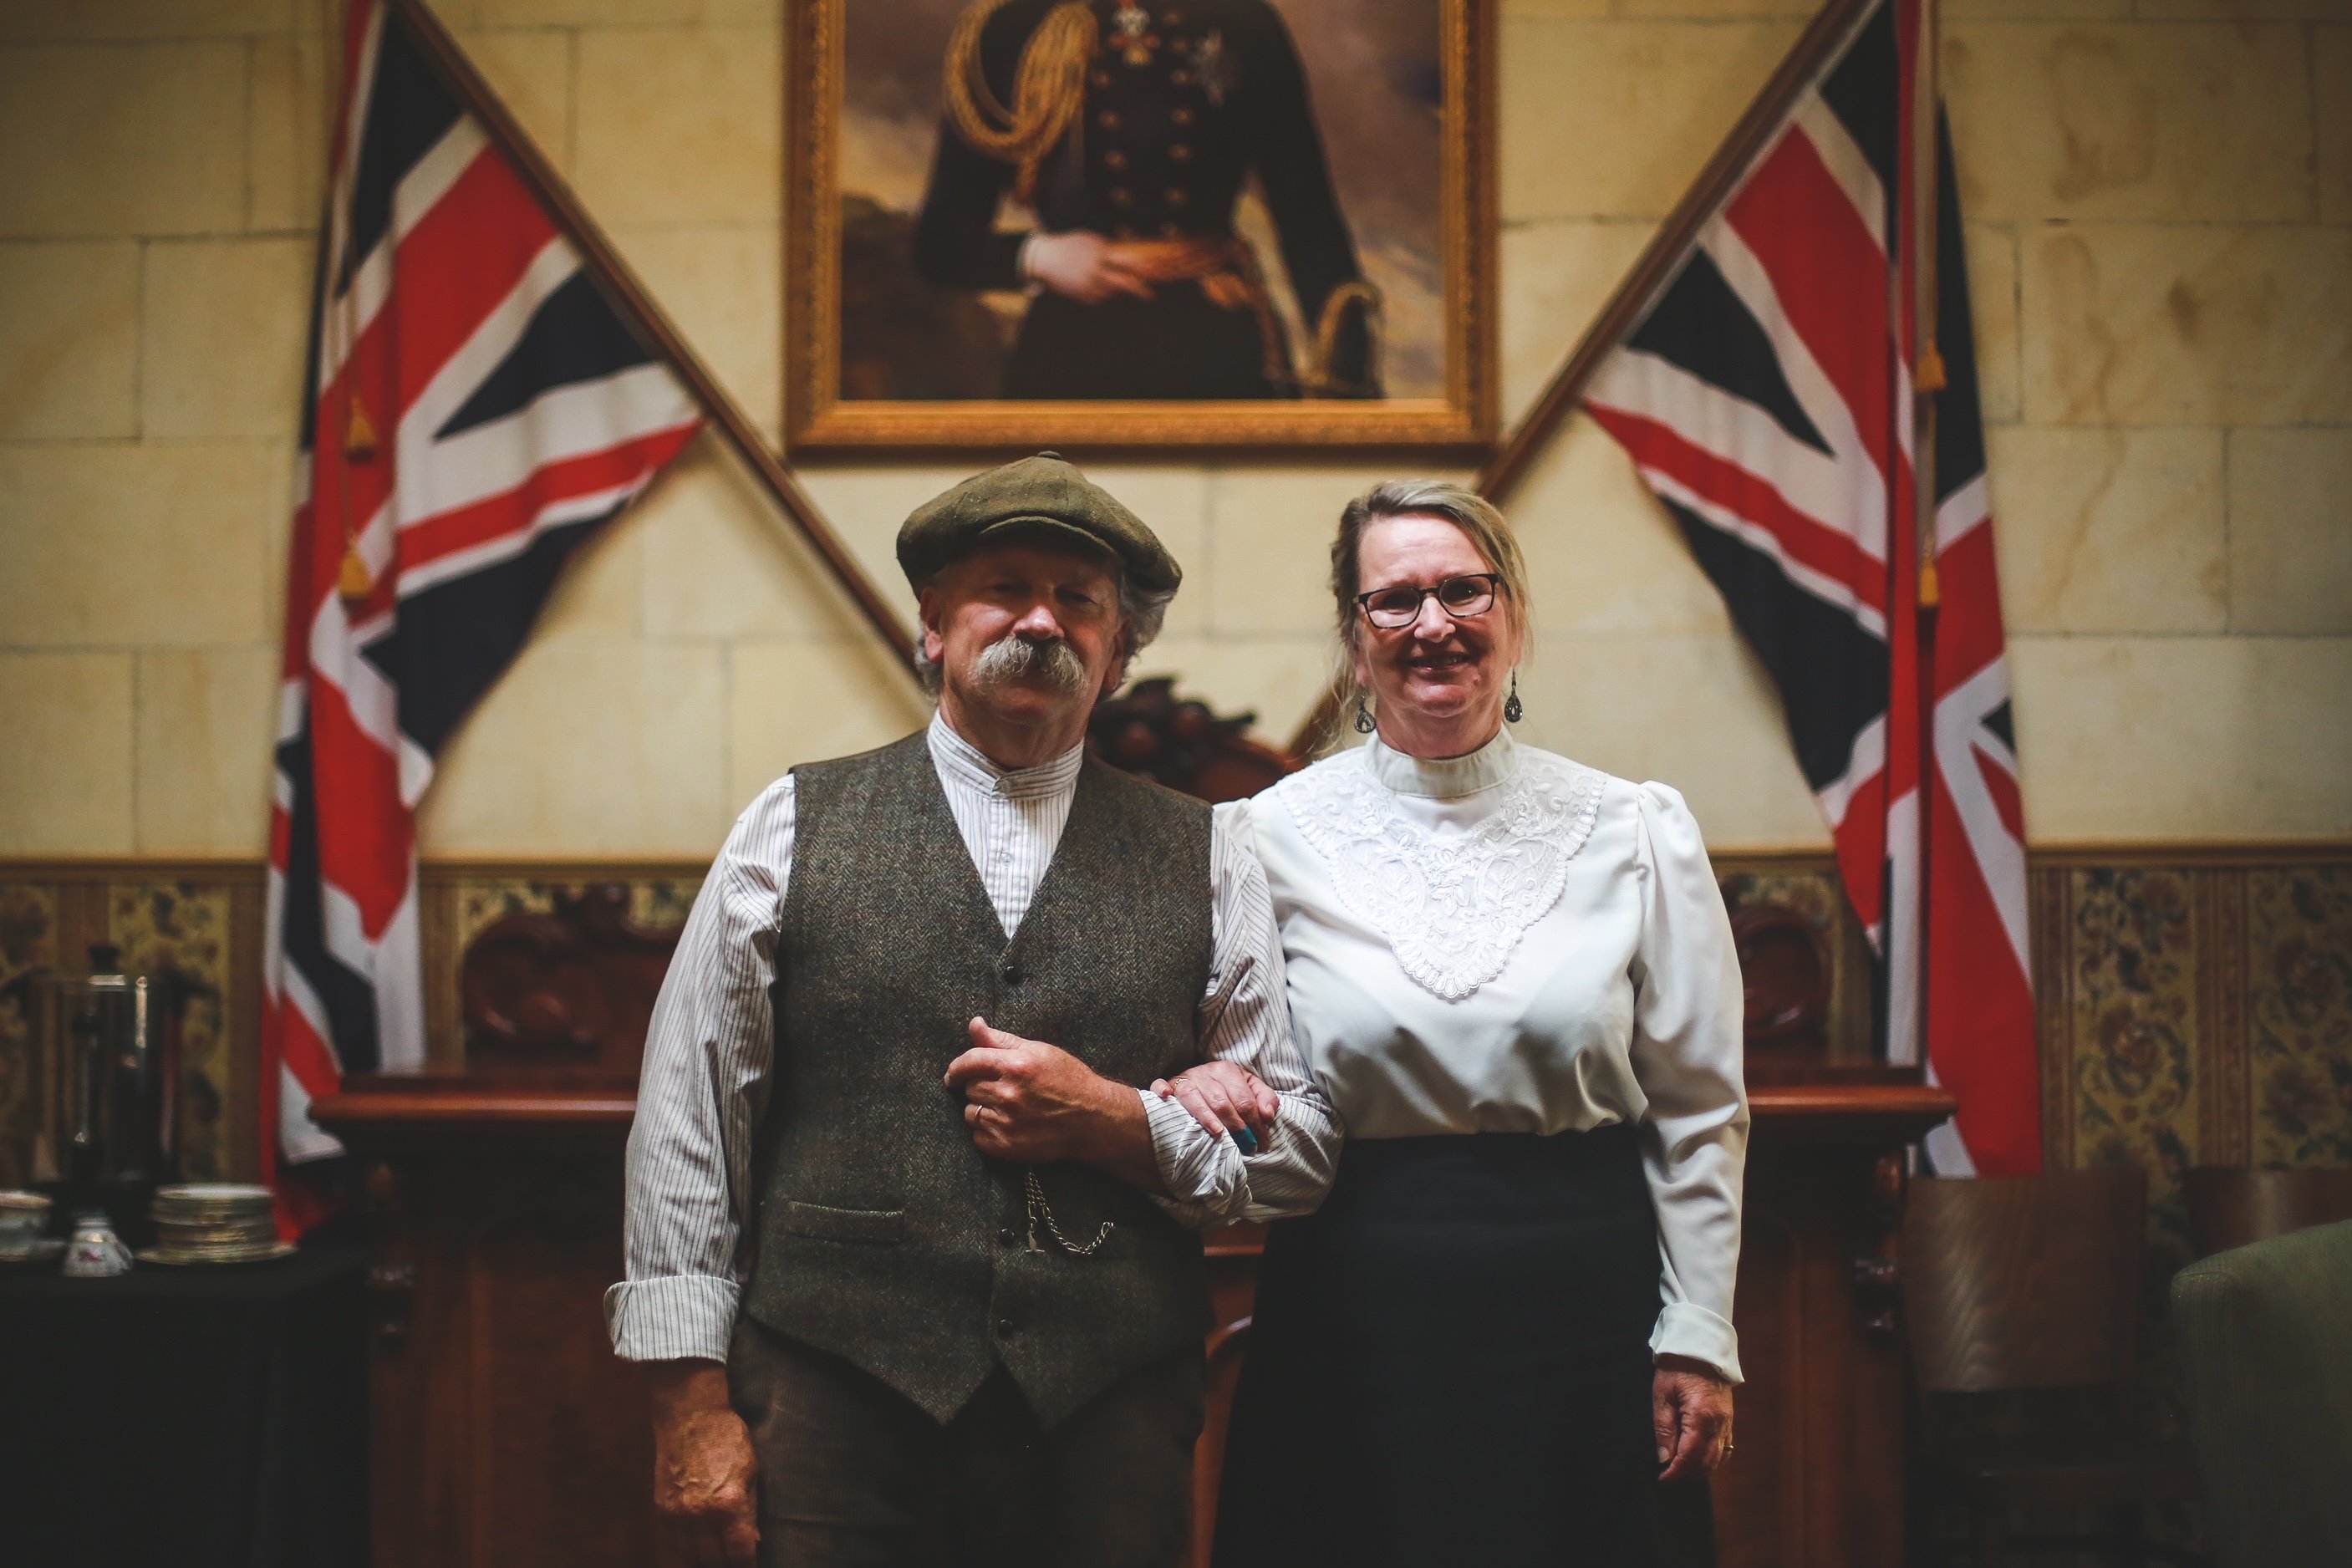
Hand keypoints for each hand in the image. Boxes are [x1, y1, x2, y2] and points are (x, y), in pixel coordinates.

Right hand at [646, 1361, 758, 1565]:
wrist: (689, 1415)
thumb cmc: (727, 1438)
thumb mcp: (751, 1470)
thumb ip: (751, 1509)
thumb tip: (754, 1540)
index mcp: (728, 1504)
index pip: (739, 1552)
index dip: (748, 1564)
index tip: (752, 1565)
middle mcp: (700, 1513)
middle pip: (713, 1560)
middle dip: (726, 1564)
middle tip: (734, 1561)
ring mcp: (677, 1513)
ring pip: (689, 1557)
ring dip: (704, 1562)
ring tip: (717, 1559)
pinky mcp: (661, 1508)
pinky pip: (671, 1543)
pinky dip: (684, 1551)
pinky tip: (696, 1551)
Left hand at [946, 1017, 1129, 1163]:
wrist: (1093, 1120)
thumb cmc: (1068, 1080)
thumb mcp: (1039, 1051)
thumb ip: (1001, 1040)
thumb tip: (974, 1023)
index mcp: (1016, 1066)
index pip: (969, 1062)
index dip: (957, 1067)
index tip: (954, 1074)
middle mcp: (1009, 1095)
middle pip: (970, 1088)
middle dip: (980, 1087)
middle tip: (1002, 1089)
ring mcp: (1007, 1123)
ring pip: (971, 1113)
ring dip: (983, 1110)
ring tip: (1008, 1108)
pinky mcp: (1007, 1147)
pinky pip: (978, 1136)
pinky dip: (987, 1132)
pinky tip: (1008, 1126)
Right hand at [1021, 231, 1155, 303]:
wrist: (1044, 258)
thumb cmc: (1069, 245)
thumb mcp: (1089, 240)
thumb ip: (1106, 247)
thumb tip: (1124, 254)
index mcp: (1099, 253)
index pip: (1125, 261)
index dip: (1140, 268)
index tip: (1152, 272)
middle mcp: (1095, 270)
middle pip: (1122, 283)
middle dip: (1138, 289)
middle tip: (1152, 295)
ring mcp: (1088, 285)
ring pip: (1112, 292)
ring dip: (1115, 289)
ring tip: (1103, 280)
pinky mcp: (1082, 296)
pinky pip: (1099, 297)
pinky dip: (1101, 293)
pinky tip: (1090, 284)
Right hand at [1150, 1061, 1277, 1151]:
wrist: (1201, 1079)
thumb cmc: (1228, 1088)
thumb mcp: (1250, 1088)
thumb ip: (1264, 1098)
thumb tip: (1268, 1115)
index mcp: (1227, 1070)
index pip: (1245, 1101)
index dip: (1256, 1124)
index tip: (1261, 1143)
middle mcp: (1205, 1072)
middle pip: (1222, 1102)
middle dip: (1236, 1127)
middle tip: (1245, 1147)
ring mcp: (1185, 1078)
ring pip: (1194, 1097)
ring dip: (1205, 1116)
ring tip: (1218, 1134)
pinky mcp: (1168, 1084)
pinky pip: (1160, 1085)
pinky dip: (1162, 1090)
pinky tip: (1166, 1098)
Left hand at [1653, 1354, 1733, 1481]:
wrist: (1700, 1347)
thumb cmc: (1677, 1368)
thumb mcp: (1662, 1395)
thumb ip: (1663, 1428)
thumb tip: (1664, 1458)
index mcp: (1701, 1418)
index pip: (1689, 1456)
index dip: (1675, 1472)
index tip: (1662, 1479)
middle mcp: (1719, 1424)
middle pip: (1706, 1462)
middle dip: (1687, 1473)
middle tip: (1668, 1475)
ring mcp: (1727, 1422)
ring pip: (1718, 1458)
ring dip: (1699, 1468)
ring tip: (1680, 1468)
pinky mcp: (1729, 1419)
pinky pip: (1725, 1448)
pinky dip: (1713, 1458)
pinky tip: (1699, 1458)